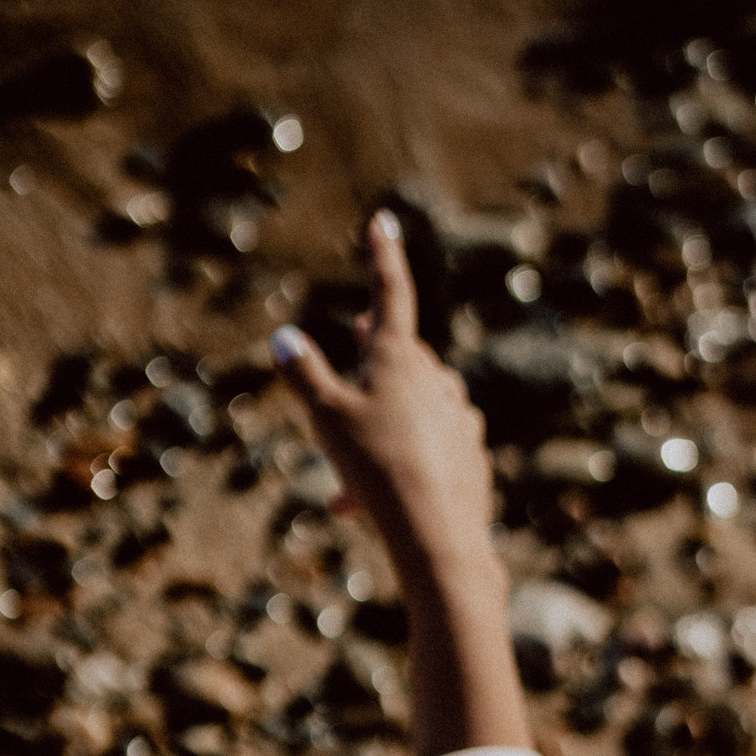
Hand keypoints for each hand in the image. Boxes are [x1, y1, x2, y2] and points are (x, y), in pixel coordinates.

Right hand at [269, 211, 497, 599]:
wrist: (436, 534)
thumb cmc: (376, 467)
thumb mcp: (326, 417)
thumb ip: (304, 374)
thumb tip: (283, 339)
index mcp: (401, 357)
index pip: (390, 291)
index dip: (382, 254)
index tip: (384, 221)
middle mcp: (437, 381)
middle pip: (404, 353)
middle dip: (377, 347)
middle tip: (361, 330)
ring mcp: (459, 420)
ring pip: (415, 410)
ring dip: (383, 423)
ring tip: (350, 463)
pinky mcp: (472, 460)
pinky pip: (430, 453)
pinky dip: (400, 467)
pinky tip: (371, 502)